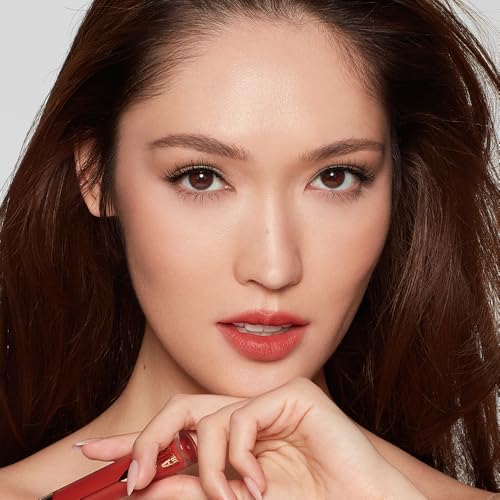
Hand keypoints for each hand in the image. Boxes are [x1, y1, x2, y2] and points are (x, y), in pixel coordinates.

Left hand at [78, 377, 426, 498]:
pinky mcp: (290, 395)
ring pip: (207, 418)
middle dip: (149, 441)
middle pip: (181, 412)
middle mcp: (246, 416)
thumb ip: (194, 490)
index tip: (88, 452)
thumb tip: (146, 486)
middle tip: (136, 480)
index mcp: (233, 441)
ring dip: (207, 468)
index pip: (174, 433)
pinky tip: (258, 485)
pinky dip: (237, 457)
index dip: (132, 440)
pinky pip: (240, 418)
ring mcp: (268, 403)